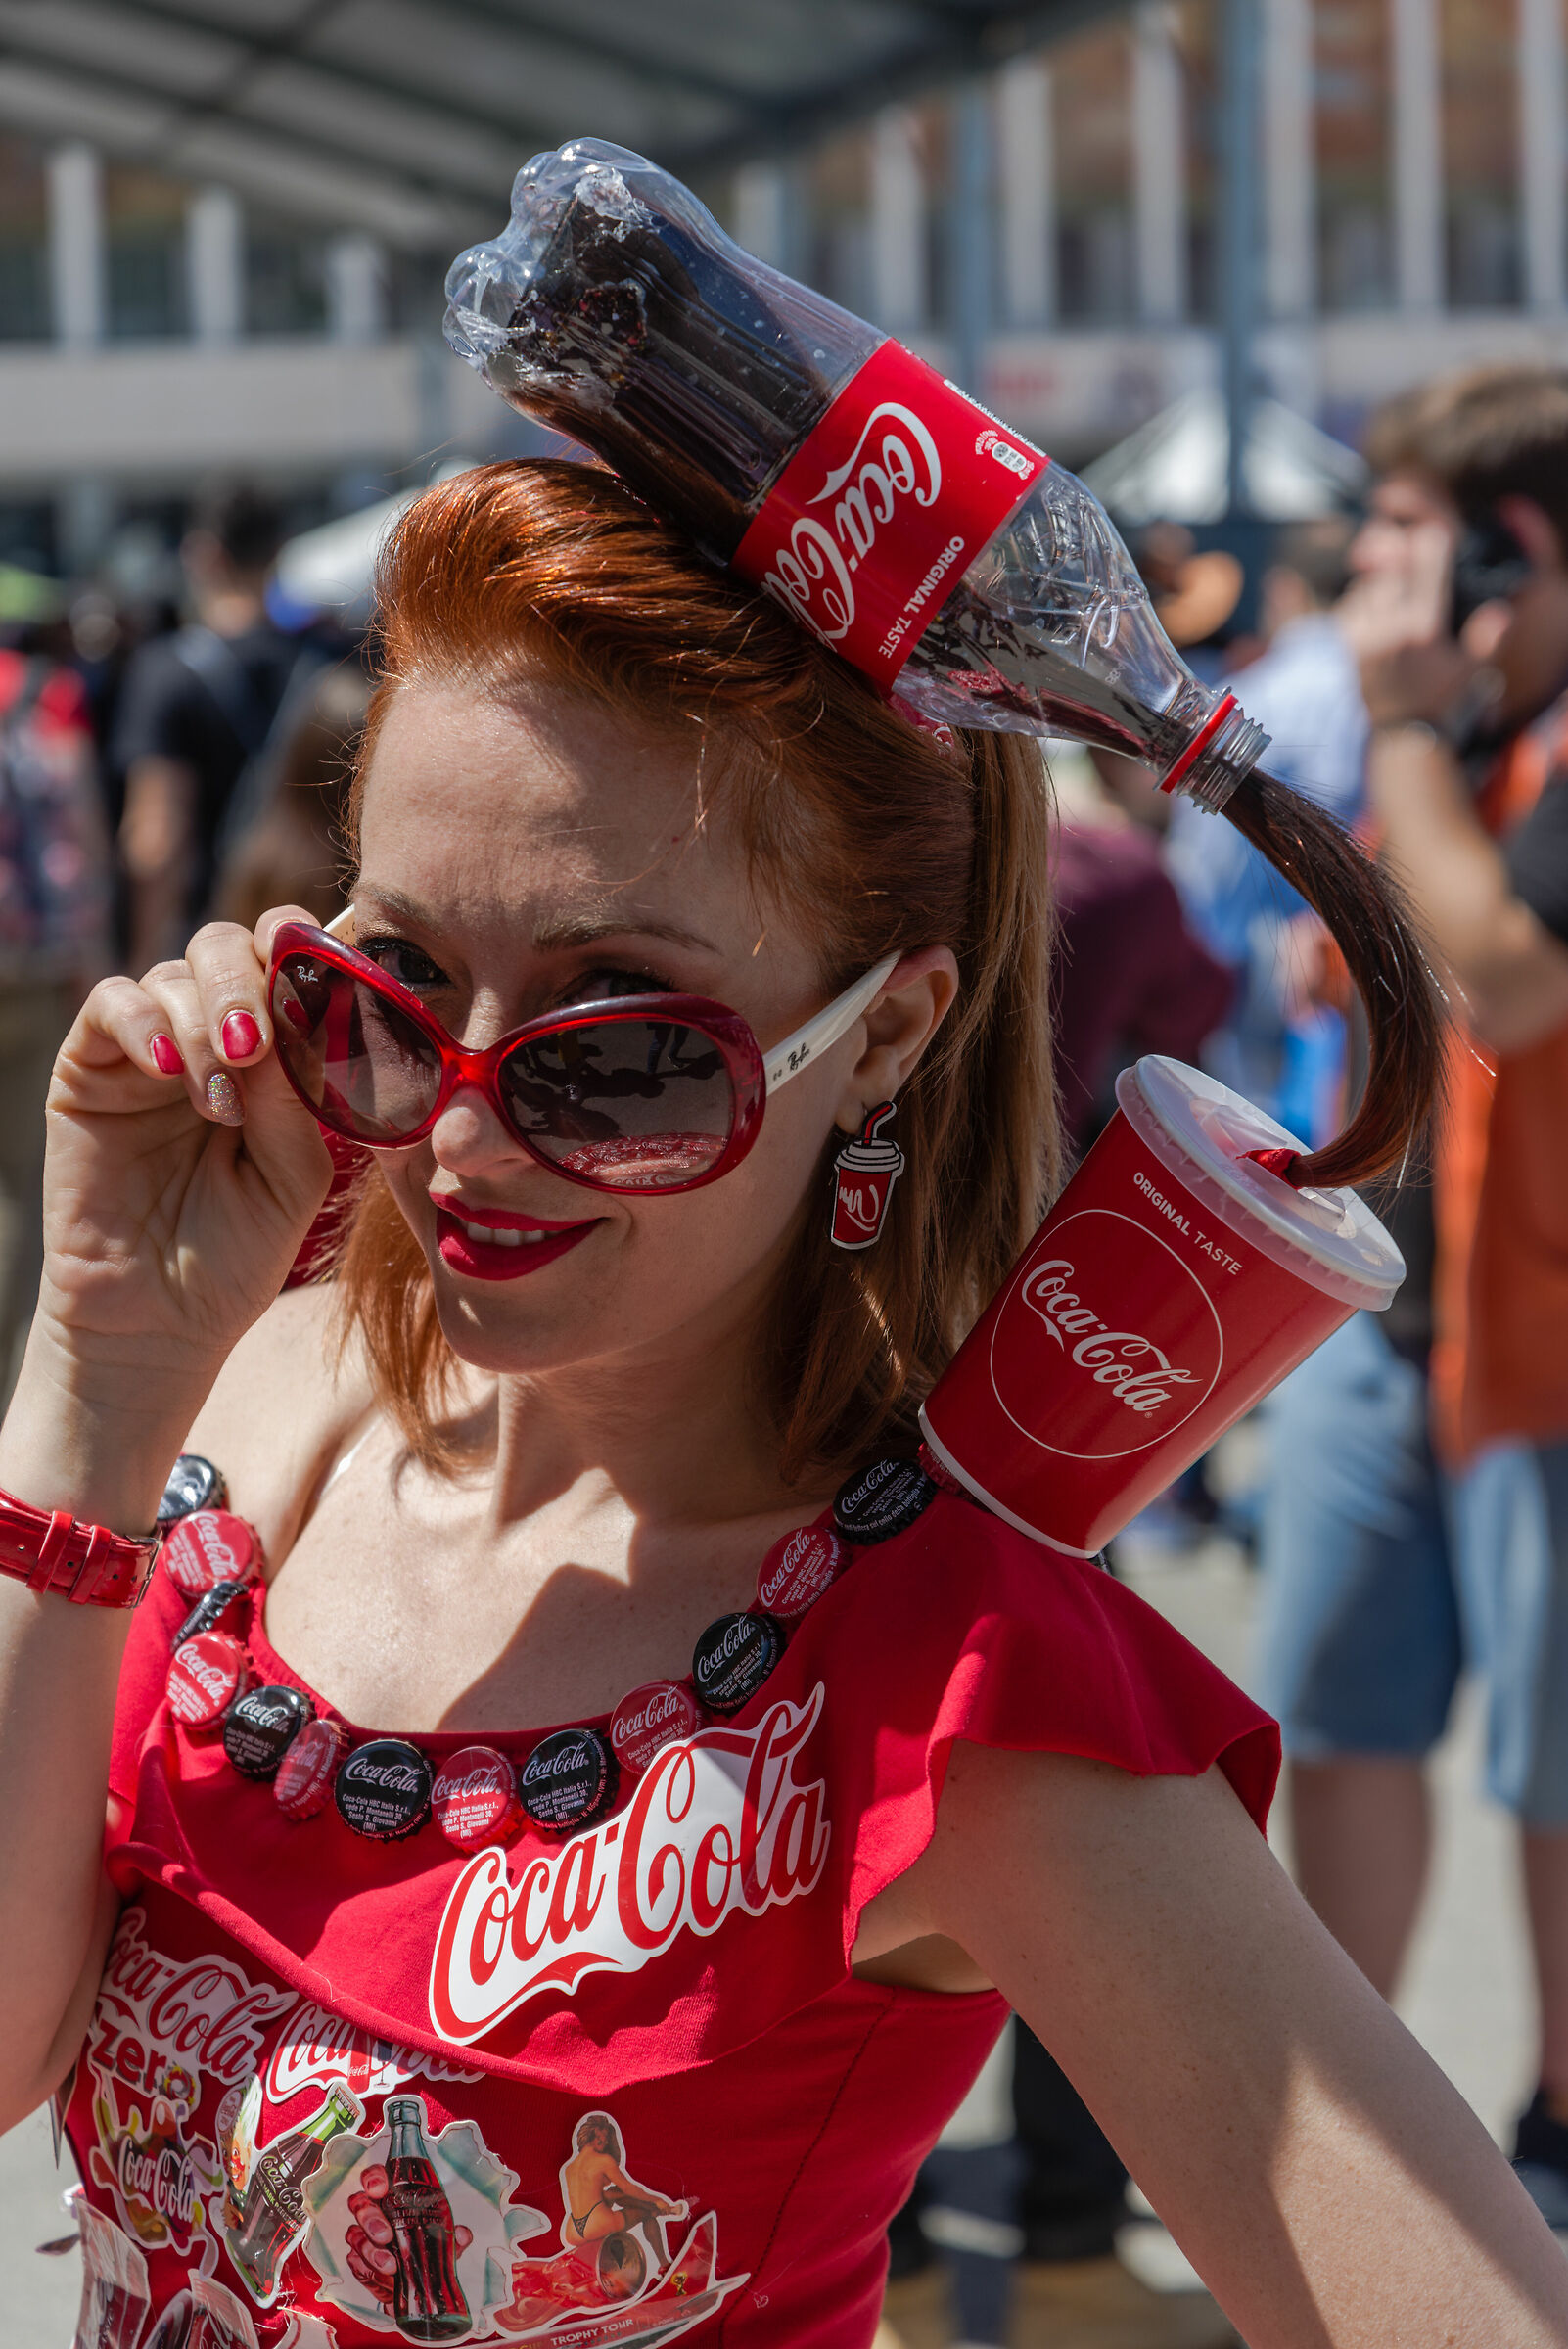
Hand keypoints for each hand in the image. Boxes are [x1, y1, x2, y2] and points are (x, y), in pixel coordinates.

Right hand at [31, 907, 332, 1400]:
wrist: (159, 1320)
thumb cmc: (238, 1253)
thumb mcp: (294, 1175)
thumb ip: (295, 1097)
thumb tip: (280, 1019)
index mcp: (273, 1054)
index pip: (288, 965)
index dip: (305, 955)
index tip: (324, 983)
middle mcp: (211, 1037)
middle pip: (229, 946)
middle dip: (247, 981)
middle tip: (255, 1045)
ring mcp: (149, 1049)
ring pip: (174, 973)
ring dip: (203, 1021)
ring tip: (216, 1100)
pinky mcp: (90, 1069)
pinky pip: (110, 1003)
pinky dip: (142, 1021)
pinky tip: (166, 1069)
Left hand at [1338, 515, 1482, 727]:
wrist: (1398, 733)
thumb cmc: (1439, 698)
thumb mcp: (1469, 670)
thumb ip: (1486, 639)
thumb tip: (1502, 611)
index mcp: (1423, 628)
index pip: (1427, 567)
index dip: (1431, 546)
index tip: (1431, 537)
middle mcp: (1389, 629)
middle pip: (1391, 573)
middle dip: (1400, 578)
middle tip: (1408, 596)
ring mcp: (1361, 637)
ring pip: (1364, 589)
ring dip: (1377, 594)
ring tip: (1391, 618)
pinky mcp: (1342, 648)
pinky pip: (1347, 609)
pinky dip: (1358, 612)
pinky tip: (1372, 628)